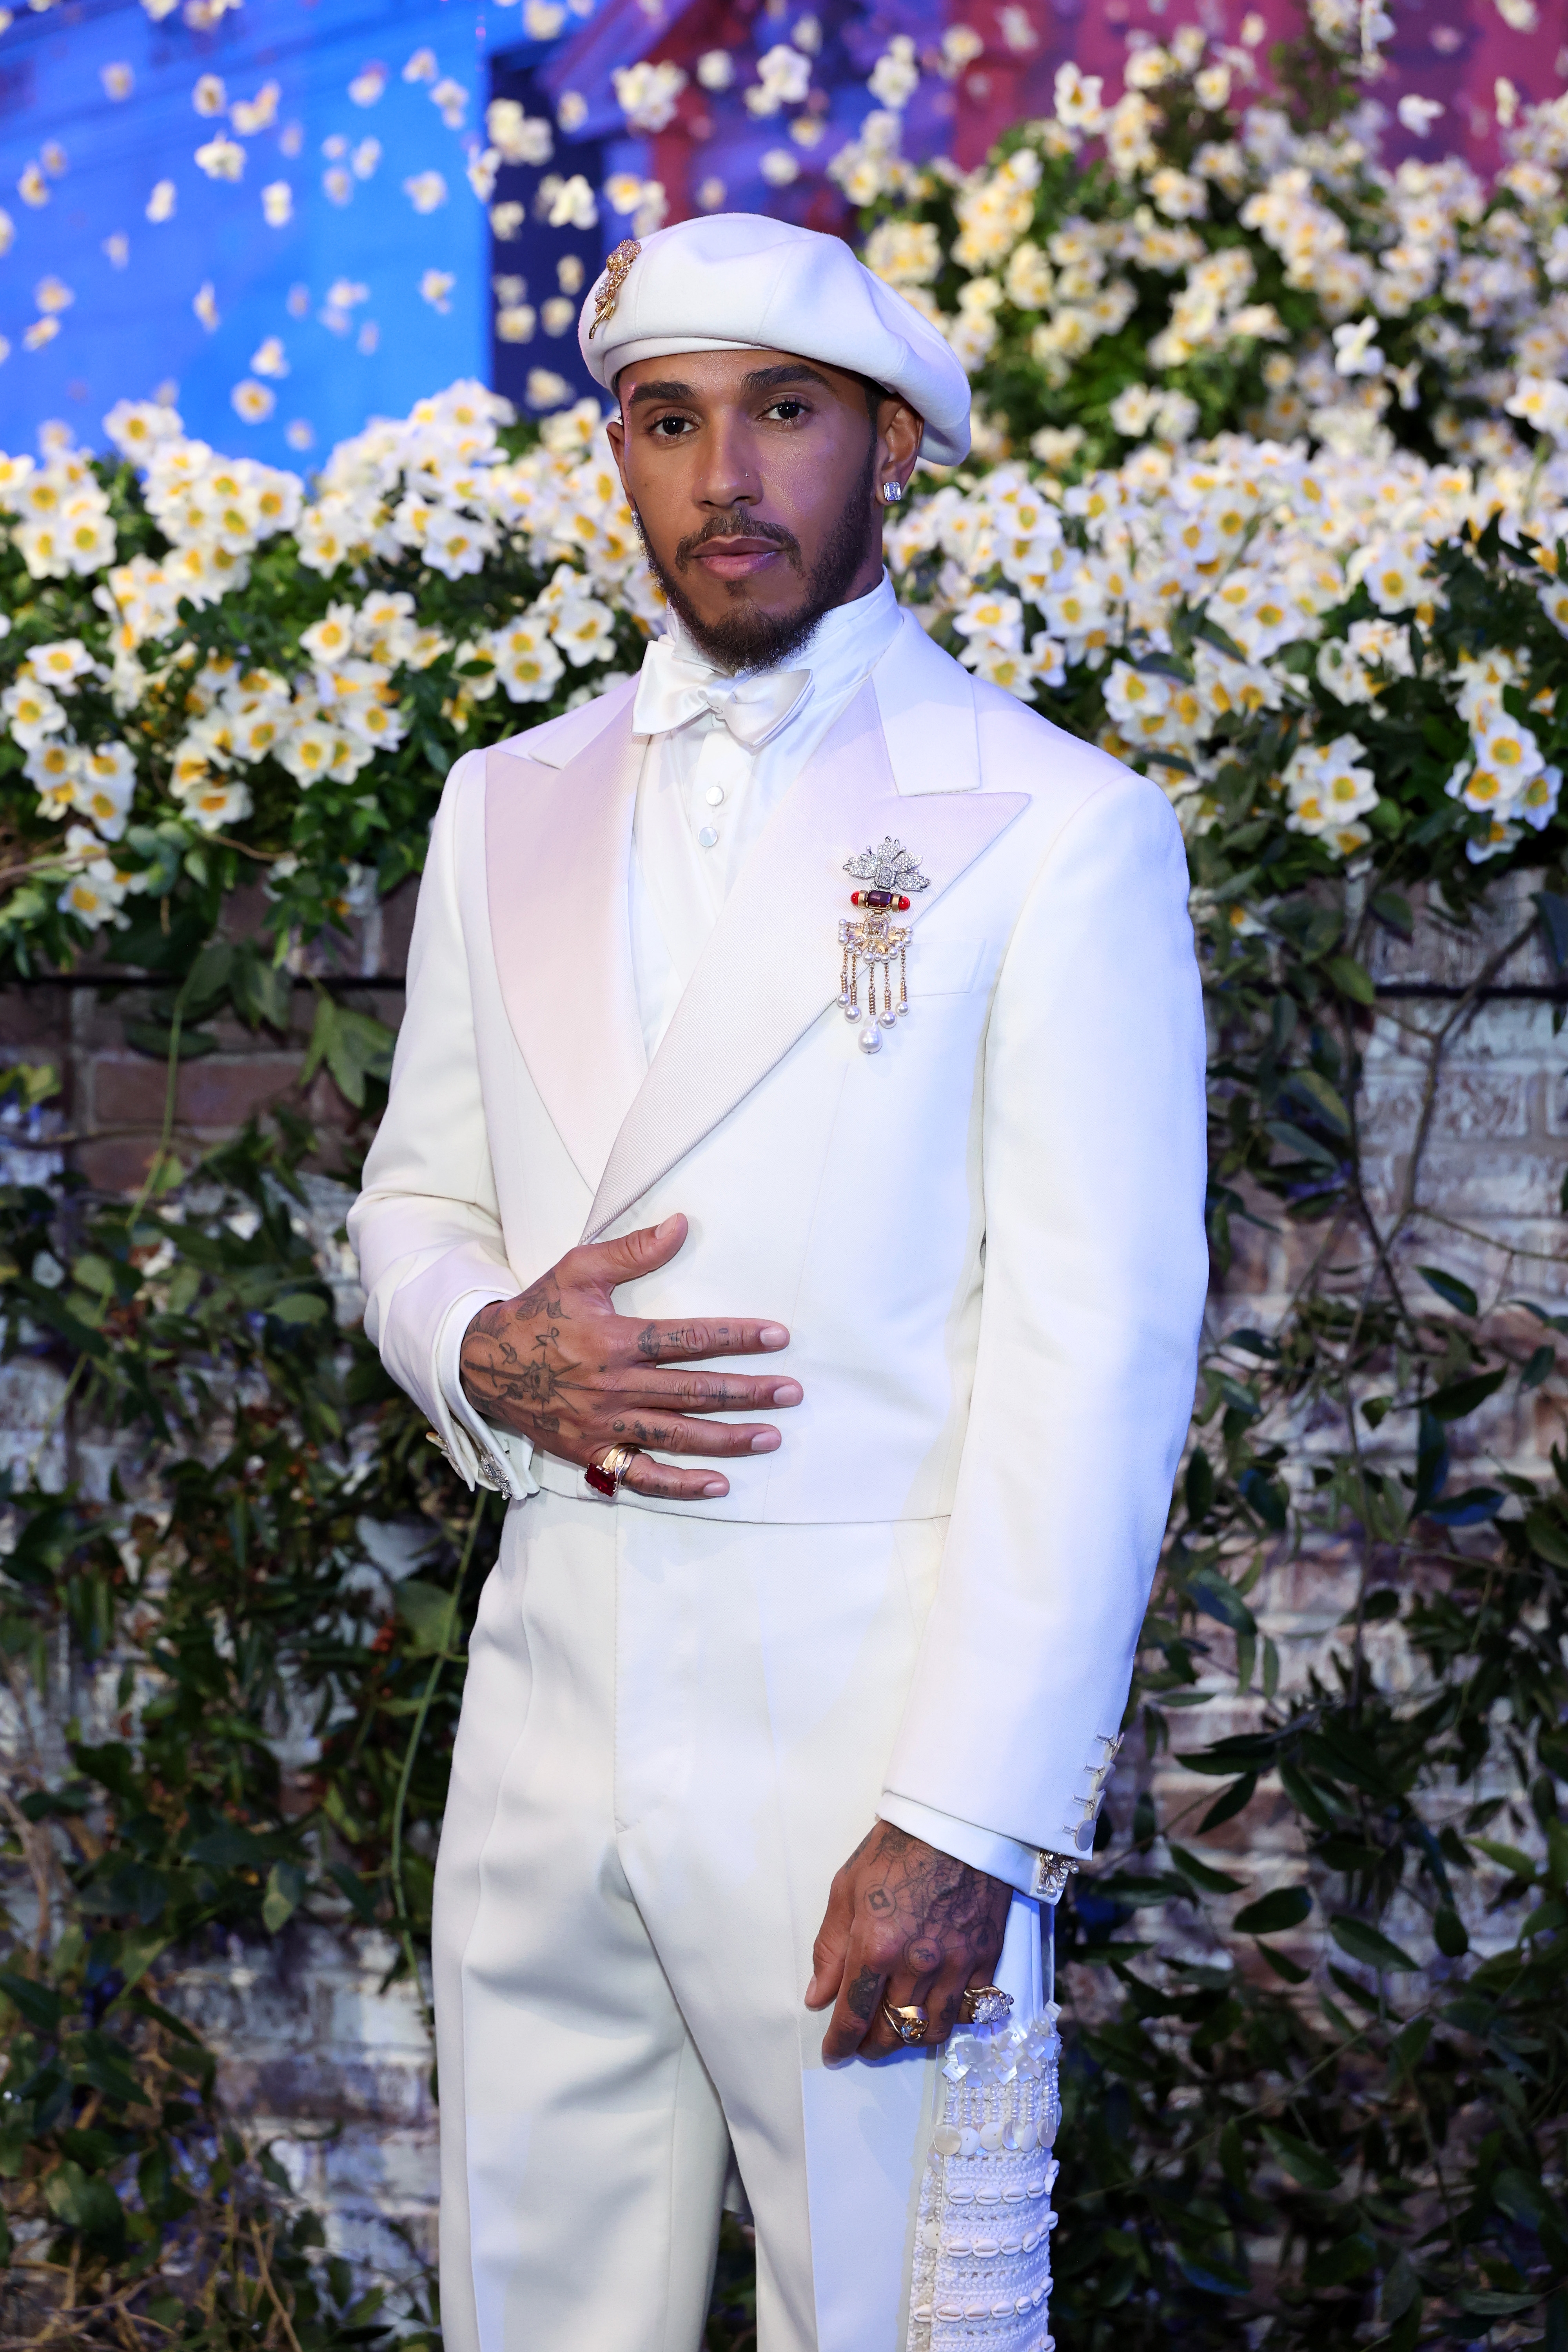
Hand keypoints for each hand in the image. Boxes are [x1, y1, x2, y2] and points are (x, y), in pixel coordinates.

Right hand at [458, 1212, 800, 1501]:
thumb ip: (631, 1250)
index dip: (735, 1338)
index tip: (777, 1337)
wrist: (481, 1365)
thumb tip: (681, 1224)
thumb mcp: (577, 1269)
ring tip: (772, 1437)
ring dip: (728, 1439)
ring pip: (677, 1436)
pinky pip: (642, 1476)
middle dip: (748, 1393)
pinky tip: (719, 1484)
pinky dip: (680, 1485)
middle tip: (792, 1393)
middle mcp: (614, 1387)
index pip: (687, 1340)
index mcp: (614, 1341)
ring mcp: (604, 1426)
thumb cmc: (537, 1313)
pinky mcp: (593, 1453)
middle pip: (693, 1391)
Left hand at [804, 1823, 1010, 2061]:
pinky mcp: (985, 1958)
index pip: (854, 2015)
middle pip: (893, 2032)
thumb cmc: (896, 1849)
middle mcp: (917, 1964)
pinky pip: (969, 2010)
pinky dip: (950, 2020)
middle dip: (872, 2046)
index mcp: (876, 1946)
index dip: (840, 2042)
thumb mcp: (846, 1889)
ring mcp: (956, 1964)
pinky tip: (935, 2012)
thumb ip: (830, 1948)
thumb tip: (818, 1996)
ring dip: (910, 2039)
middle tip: (862, 2043)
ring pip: (933, 2031)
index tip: (834, 2053)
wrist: (956, 1822)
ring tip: (897, 2030)